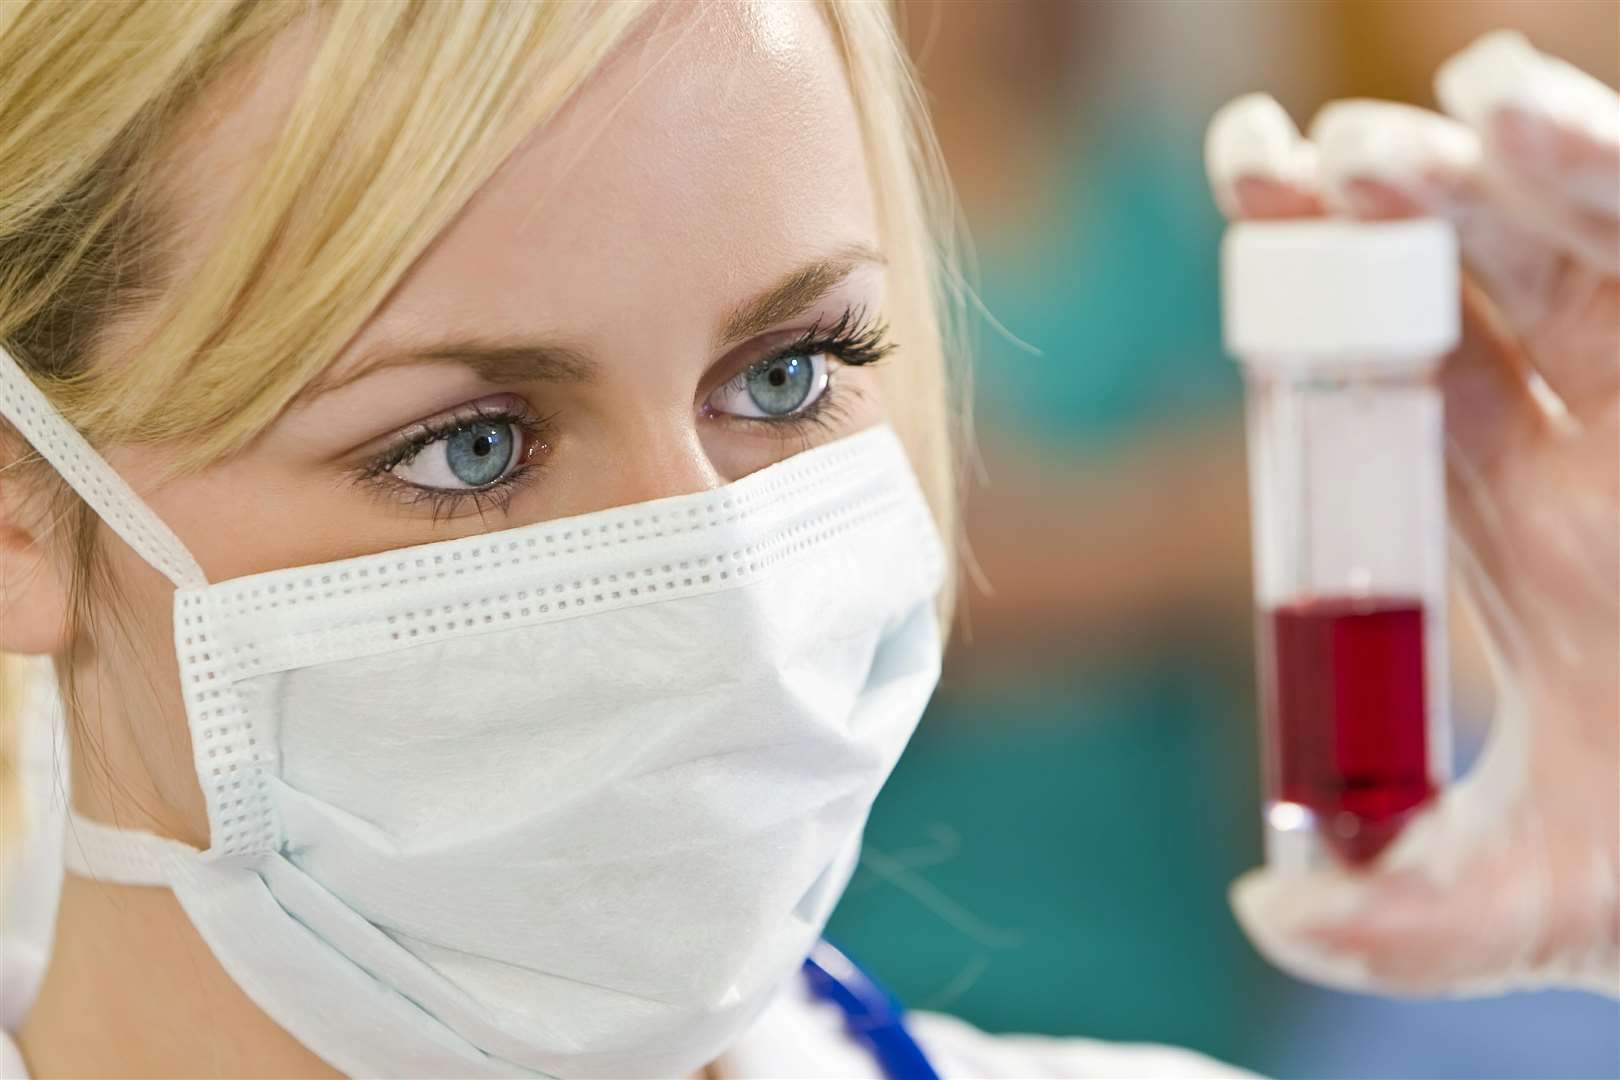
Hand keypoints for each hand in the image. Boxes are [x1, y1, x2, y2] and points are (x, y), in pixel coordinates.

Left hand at [1205, 31, 1618, 996]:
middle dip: (1389, 198)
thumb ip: (1402, 923)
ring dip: (1509, 155)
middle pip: (1461, 272)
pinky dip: (1612, 167)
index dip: (1298, 277)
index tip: (1239, 185)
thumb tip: (1265, 908)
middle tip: (1321, 162)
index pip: (1373, 367)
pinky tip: (1538, 127)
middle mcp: (1584, 431)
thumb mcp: (1545, 901)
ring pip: (1580, 230)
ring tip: (1451, 112)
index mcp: (1501, 511)